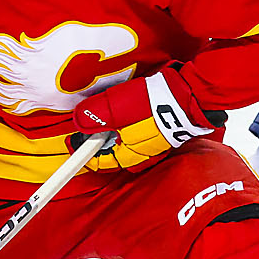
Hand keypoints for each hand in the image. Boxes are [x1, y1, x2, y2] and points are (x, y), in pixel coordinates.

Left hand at [70, 64, 214, 169]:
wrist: (187, 96)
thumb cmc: (152, 105)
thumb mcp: (115, 107)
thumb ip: (95, 115)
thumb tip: (79, 121)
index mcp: (126, 156)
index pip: (97, 161)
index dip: (82, 150)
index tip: (71, 141)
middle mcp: (140, 157)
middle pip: (111, 152)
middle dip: (100, 140)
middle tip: (92, 123)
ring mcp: (153, 148)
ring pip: (125, 143)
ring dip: (116, 132)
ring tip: (113, 113)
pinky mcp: (163, 136)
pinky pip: (139, 135)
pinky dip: (131, 126)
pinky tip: (132, 112)